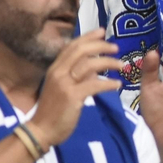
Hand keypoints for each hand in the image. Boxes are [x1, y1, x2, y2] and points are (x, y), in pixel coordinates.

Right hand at [26, 31, 121, 146]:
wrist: (41, 130)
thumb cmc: (52, 111)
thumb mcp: (63, 89)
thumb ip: (77, 78)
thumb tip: (95, 71)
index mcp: (55, 68)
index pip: (72, 46)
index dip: (88, 37)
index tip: (102, 32)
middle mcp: (58, 72)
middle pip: (81, 50)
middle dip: (100, 46)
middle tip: (115, 47)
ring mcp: (64, 83)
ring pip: (89, 64)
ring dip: (108, 62)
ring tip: (121, 65)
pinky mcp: (72, 96)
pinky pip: (94, 84)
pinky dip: (108, 83)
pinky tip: (117, 85)